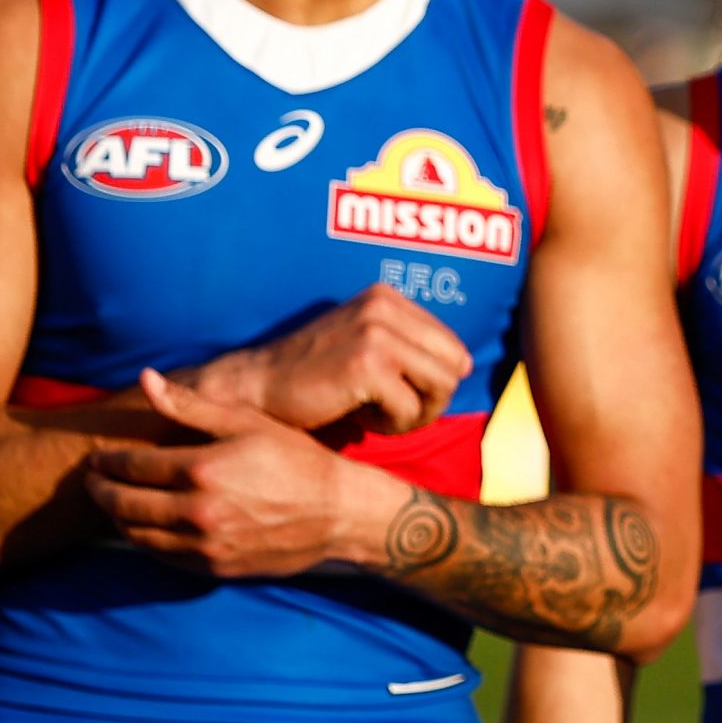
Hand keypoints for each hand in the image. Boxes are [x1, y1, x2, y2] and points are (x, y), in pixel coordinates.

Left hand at [85, 369, 406, 576]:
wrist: (338, 512)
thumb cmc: (296, 458)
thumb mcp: (248, 422)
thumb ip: (190, 405)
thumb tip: (145, 379)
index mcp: (203, 469)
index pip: (133, 466)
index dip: (108, 460)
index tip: (99, 457)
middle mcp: (198, 511)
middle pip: (125, 504)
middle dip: (102, 490)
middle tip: (94, 480)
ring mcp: (205, 545)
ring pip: (137, 535)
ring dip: (117, 519)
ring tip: (115, 503)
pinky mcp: (214, 568)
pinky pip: (162, 557)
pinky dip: (145, 542)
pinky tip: (146, 528)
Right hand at [192, 285, 473, 435]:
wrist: (255, 390)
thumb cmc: (312, 378)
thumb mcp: (364, 345)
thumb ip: (409, 347)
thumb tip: (466, 365)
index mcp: (387, 298)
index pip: (452, 346)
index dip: (433, 381)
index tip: (397, 392)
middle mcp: (385, 307)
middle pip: (454, 367)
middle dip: (431, 400)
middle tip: (393, 412)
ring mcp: (377, 333)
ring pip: (440, 388)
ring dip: (414, 414)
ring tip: (377, 414)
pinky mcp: (367, 365)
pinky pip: (411, 409)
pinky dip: (391, 425)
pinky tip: (358, 418)